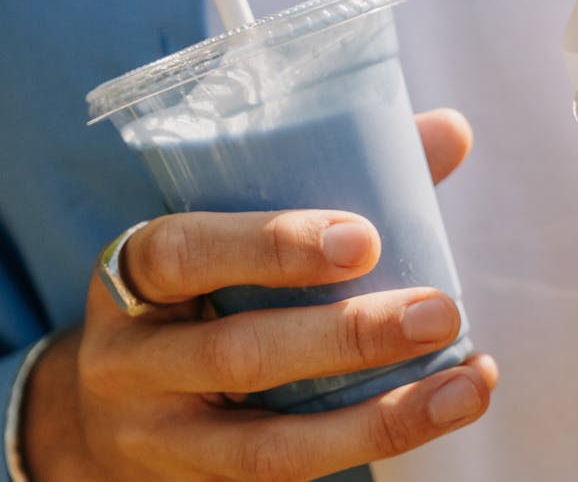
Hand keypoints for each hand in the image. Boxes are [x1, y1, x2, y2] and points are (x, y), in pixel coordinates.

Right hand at [24, 109, 496, 480]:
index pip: (183, 252)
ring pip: (270, 445)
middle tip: (440, 312)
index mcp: (135, 276)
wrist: (110, 416)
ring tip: (468, 385)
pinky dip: (377, 441)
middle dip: (349, 337)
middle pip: (236, 354)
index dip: (271, 246)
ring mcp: (162, 439)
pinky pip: (292, 479)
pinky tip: (442, 408)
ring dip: (383, 417)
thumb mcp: (233, 235)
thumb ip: (335, 180)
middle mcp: (133, 363)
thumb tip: (451, 130)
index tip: (365, 238)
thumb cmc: (203, 296)